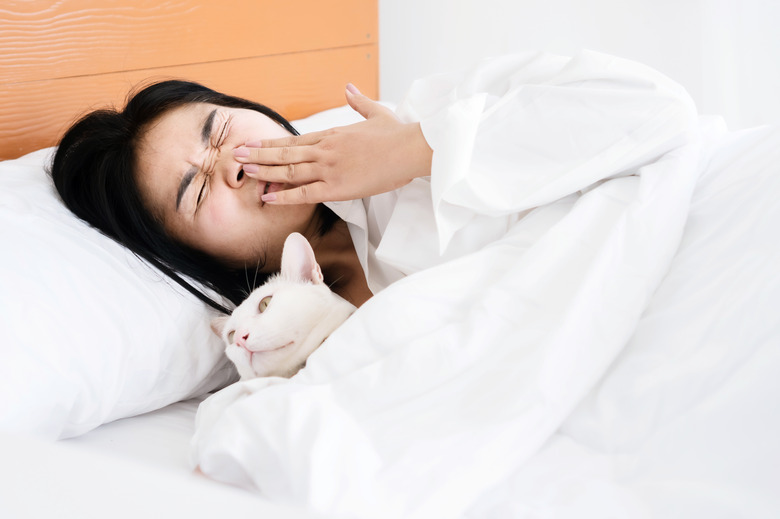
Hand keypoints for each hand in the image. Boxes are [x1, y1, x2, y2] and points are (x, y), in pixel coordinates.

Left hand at [233, 84, 432, 203]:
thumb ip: (358, 102)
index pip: (294, 140)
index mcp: (332, 134)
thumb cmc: (396, 135)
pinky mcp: (336, 187)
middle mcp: (324, 150)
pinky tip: (268, 196)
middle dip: (258, 155)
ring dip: (264, 171)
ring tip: (244, 171)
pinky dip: (284, 195)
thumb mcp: (376, 113)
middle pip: (284, 153)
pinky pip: (304, 193)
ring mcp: (328, 168)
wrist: (408, 149)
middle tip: (237, 155)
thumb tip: (349, 88)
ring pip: (288, 170)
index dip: (272, 143)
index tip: (254, 144)